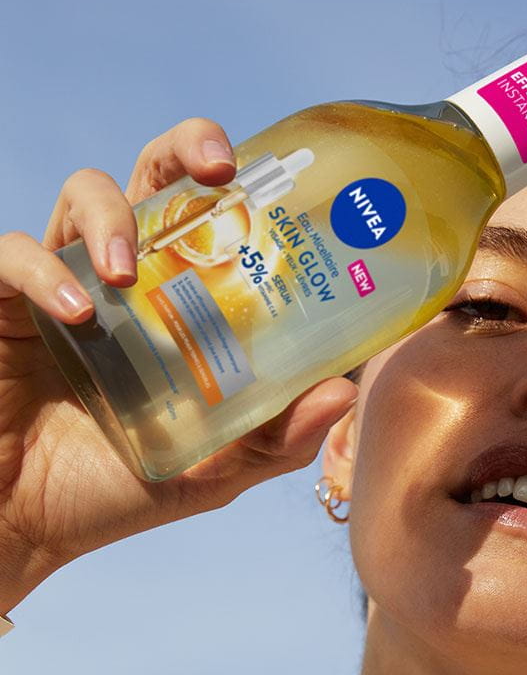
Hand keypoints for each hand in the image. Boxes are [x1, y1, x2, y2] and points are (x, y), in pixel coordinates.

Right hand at [0, 117, 357, 612]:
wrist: (27, 524)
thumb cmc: (117, 490)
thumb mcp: (214, 471)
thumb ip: (277, 439)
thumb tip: (345, 393)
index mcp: (177, 304)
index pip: (211, 219)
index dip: (240, 185)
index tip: (275, 182)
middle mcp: (125, 279)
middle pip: (154, 176)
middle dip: (185, 150)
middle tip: (218, 171)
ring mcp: (63, 283)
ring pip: (84, 194)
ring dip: (111, 218)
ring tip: (126, 273)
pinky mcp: (4, 304)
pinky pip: (15, 255)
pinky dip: (44, 272)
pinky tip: (78, 313)